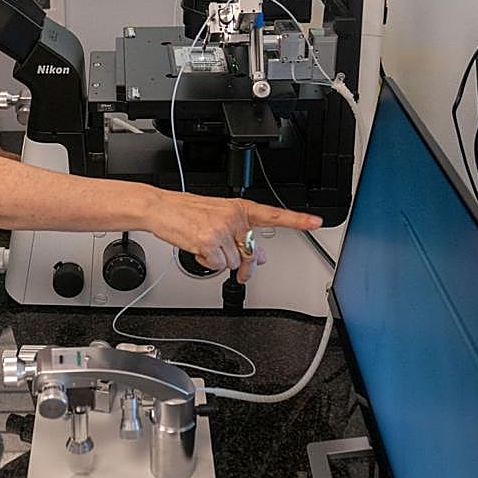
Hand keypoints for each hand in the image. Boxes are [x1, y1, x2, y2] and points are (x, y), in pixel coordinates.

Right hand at [152, 196, 319, 282]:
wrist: (161, 208)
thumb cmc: (187, 212)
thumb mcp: (219, 218)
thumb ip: (241, 235)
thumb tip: (259, 257)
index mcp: (240, 208)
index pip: (274, 214)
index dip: (298, 220)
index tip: (316, 222)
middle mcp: (234, 217)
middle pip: (251, 252)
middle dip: (245, 264)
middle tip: (240, 269)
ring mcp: (222, 229)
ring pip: (233, 262)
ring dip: (219, 260)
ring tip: (205, 245)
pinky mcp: (209, 242)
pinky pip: (217, 266)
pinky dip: (207, 263)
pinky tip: (198, 248)